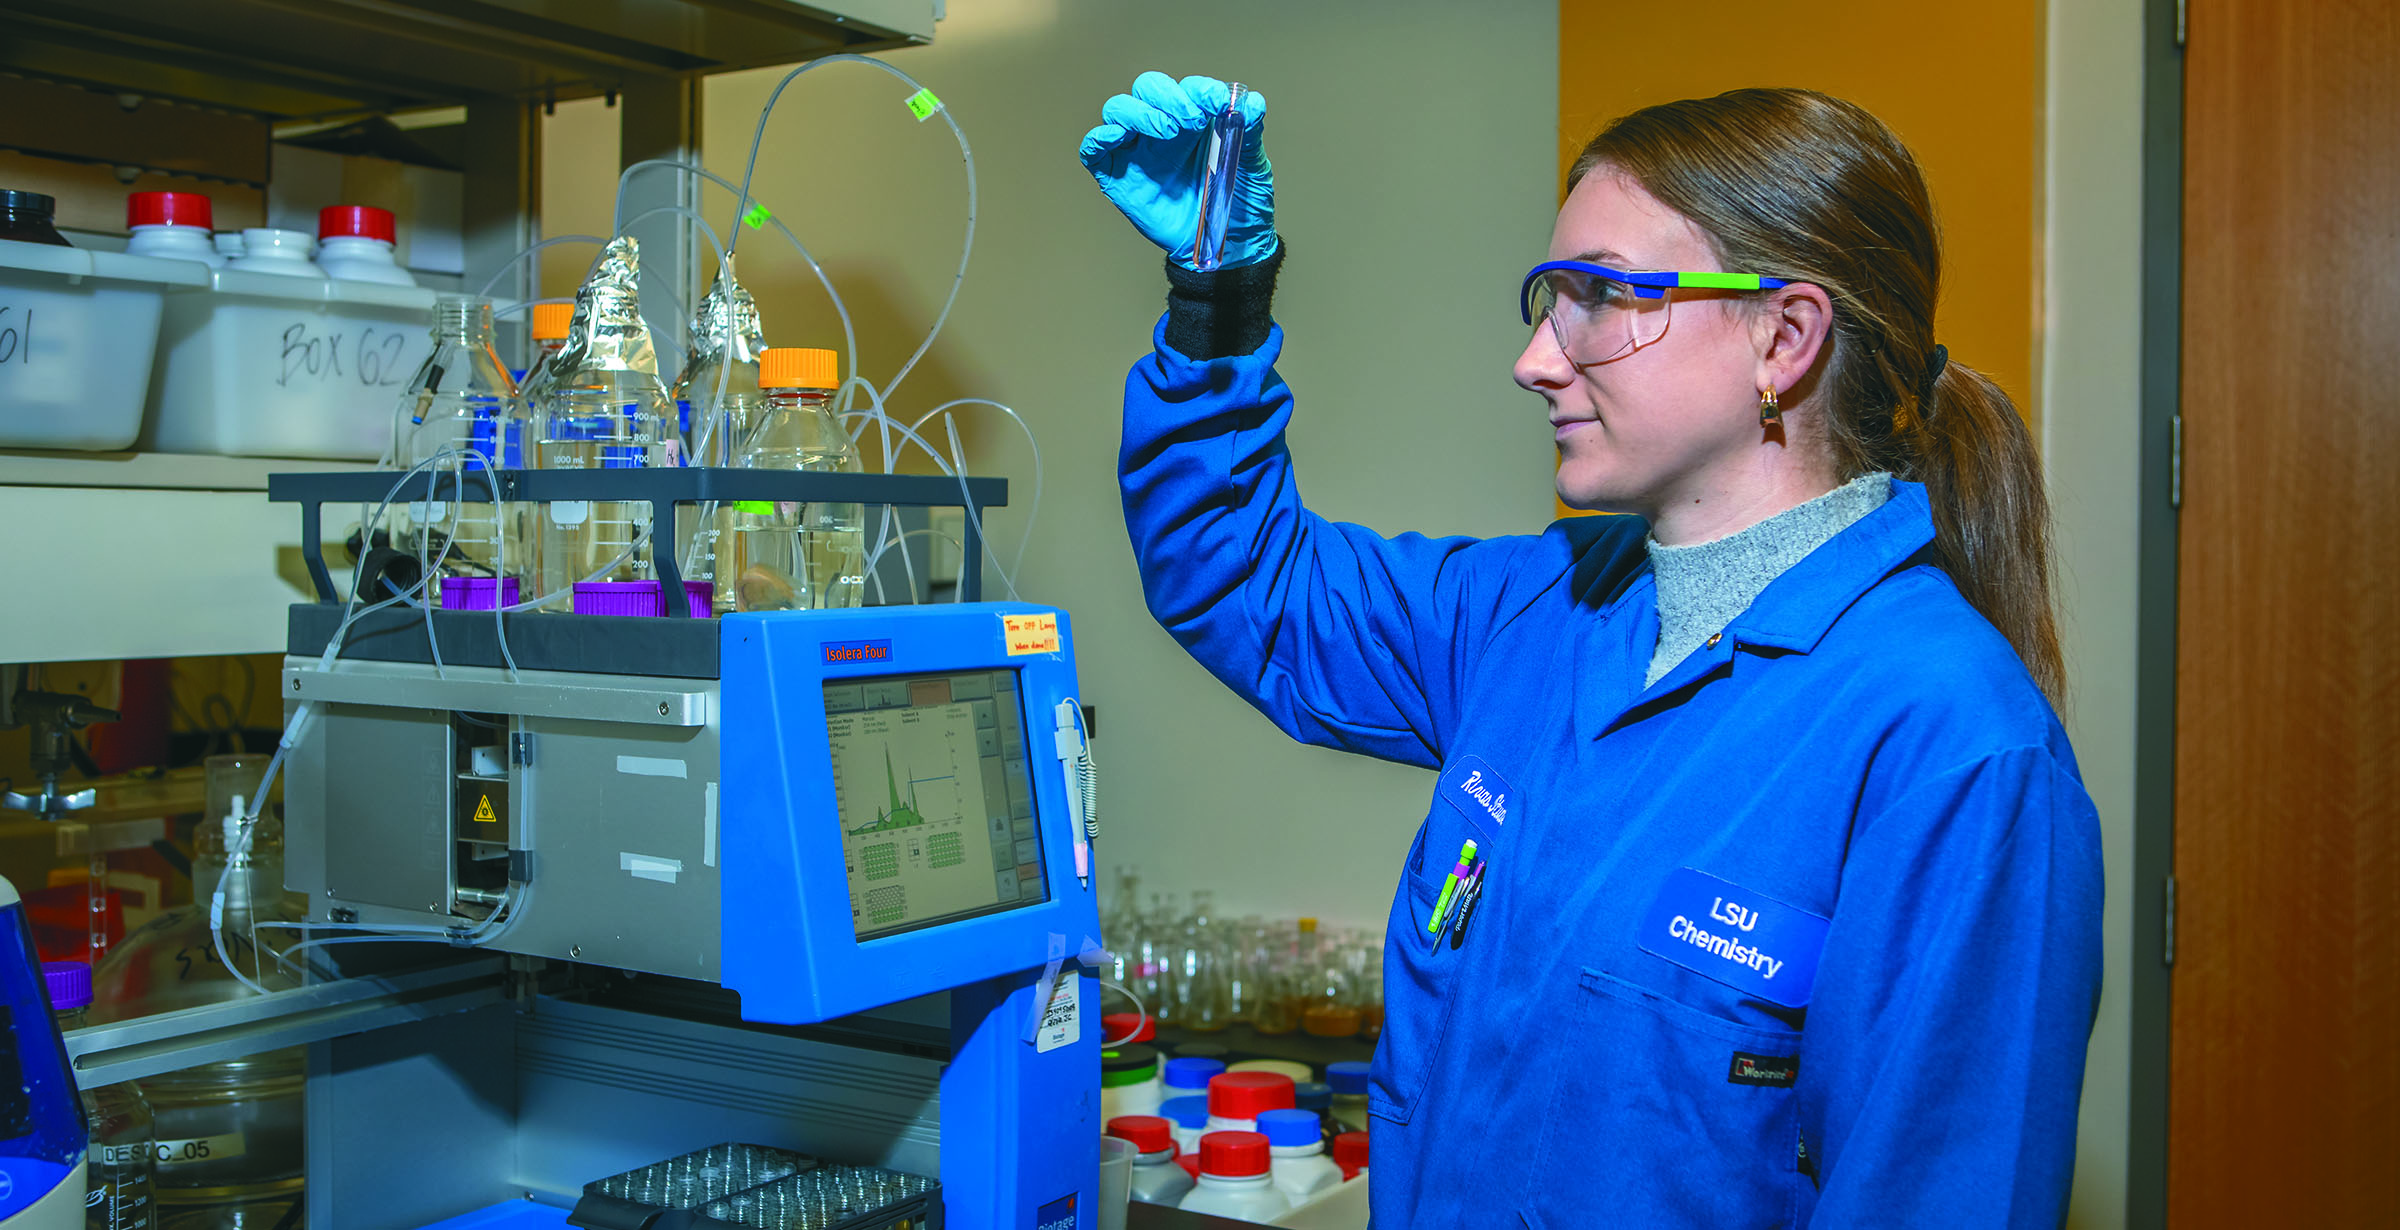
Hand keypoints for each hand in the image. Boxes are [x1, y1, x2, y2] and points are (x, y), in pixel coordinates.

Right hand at [1079, 72, 1274, 268]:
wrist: (1230, 246)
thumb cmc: (1239, 203)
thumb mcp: (1254, 165)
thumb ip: (1249, 132)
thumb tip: (1251, 103)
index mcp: (1195, 118)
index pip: (1186, 89)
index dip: (1198, 89)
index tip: (1217, 101)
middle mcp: (1162, 129)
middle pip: (1147, 89)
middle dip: (1167, 96)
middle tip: (1191, 119)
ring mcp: (1138, 151)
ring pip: (1118, 110)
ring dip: (1139, 112)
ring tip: (1166, 131)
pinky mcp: (1117, 177)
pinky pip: (1094, 149)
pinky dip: (1099, 136)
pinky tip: (1118, 136)